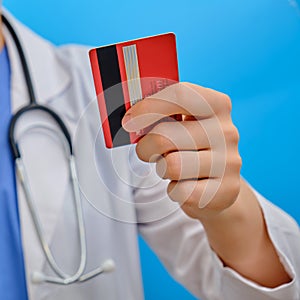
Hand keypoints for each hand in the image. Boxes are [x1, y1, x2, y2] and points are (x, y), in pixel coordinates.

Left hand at [122, 82, 241, 220]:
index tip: (128, 121)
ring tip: (172, 167)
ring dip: (162, 169)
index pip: (180, 94)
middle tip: (148, 151)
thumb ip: (160, 114)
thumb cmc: (191, 148)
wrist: (218, 183)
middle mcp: (226, 131)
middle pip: (164, 136)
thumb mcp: (180, 124)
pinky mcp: (226, 190)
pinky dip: (175, 190)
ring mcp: (228, 162)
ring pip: (171, 166)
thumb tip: (130, 118)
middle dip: (146, 147)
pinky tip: (185, 185)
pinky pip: (181, 191)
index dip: (148, 106)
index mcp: (216, 105)